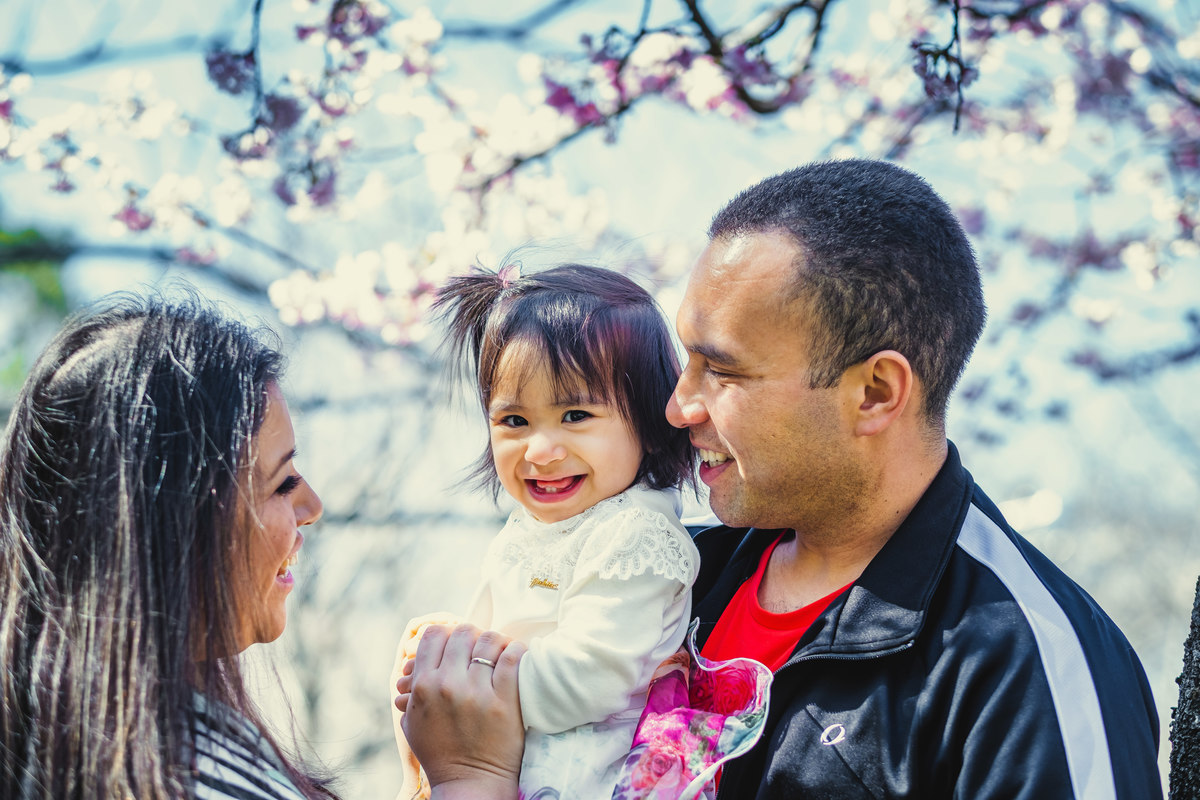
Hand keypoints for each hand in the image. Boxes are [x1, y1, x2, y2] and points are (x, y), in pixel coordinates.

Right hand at [397, 624, 525, 799]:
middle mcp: (448, 684)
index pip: (434, 634)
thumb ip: (411, 690)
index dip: (446, 634)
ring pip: (489, 640)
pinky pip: (513, 657)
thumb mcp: (413, 722)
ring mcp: (477, 692)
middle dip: (471, 636)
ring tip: (498, 650)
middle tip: (478, 647)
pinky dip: (515, 649)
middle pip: (463, 632)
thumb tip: (411, 665)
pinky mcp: (505, 702)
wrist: (469, 783)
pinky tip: (514, 655)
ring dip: (495, 641)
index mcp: (424, 686)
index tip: (456, 644)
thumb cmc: (440, 753)